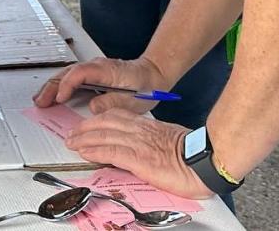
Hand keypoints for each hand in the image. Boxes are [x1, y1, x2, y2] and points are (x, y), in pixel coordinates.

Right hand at [34, 55, 170, 114]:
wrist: (153, 75)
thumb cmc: (146, 86)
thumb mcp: (134, 100)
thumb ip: (113, 103)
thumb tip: (92, 107)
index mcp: (106, 70)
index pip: (80, 73)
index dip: (67, 85)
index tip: (59, 98)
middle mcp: (96, 66)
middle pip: (67, 72)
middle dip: (51, 87)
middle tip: (40, 102)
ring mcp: (92, 69)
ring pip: (66, 74)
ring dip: (52, 86)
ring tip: (40, 100)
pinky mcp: (91, 75)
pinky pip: (70, 78)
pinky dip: (59, 85)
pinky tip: (53, 95)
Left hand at [66, 110, 210, 198]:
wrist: (206, 161)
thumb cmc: (194, 155)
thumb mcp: (168, 140)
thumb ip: (151, 140)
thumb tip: (141, 147)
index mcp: (148, 125)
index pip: (116, 116)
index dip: (97, 119)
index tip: (86, 124)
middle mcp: (140, 131)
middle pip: (105, 122)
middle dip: (85, 127)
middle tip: (72, 133)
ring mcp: (139, 143)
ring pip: (104, 135)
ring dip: (84, 138)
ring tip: (72, 142)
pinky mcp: (139, 159)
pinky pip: (111, 151)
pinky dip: (95, 150)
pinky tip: (84, 152)